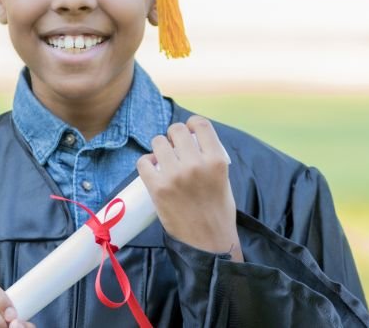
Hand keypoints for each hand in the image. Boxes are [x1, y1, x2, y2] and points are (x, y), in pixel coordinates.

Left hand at [137, 116, 242, 261]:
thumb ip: (210, 158)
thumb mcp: (224, 179)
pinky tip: (153, 170)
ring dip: (159, 148)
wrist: (209, 244)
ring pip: (158, 142)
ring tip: (163, 160)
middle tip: (174, 148)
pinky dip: (147, 163)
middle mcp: (196, 164)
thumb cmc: (218, 212)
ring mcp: (175, 176)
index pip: (200, 124)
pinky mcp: (158, 188)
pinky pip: (143, 162)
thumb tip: (191, 141)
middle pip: (176, 130)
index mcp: (216, 160)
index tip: (188, 131)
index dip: (191, 124)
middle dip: (173, 136)